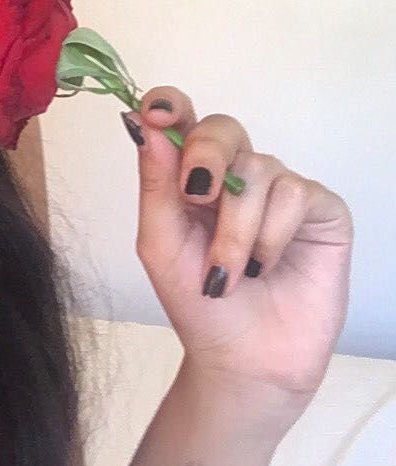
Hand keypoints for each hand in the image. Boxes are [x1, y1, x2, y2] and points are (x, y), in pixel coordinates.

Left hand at [123, 87, 353, 418]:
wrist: (244, 361)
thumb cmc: (197, 303)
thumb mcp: (160, 243)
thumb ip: (155, 184)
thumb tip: (144, 125)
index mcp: (191, 174)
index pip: (182, 118)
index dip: (169, 104)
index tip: (154, 113)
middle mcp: (237, 173)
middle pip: (223, 129)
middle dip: (205, 158)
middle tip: (196, 198)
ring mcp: (280, 190)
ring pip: (259, 169)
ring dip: (235, 228)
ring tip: (229, 272)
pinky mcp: (320, 210)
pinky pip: (296, 193)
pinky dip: (271, 234)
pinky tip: (266, 265)